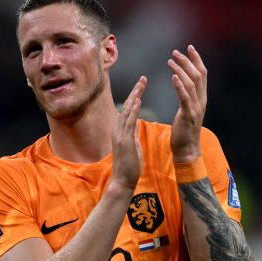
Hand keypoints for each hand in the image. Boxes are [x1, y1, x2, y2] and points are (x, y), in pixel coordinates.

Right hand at [110, 76, 145, 190]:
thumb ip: (133, 134)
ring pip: (126, 111)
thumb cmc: (129, 166)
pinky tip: (137, 100)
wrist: (123, 181)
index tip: (142, 86)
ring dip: (134, 96)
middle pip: (126, 106)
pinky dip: (132, 110)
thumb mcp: (132, 146)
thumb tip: (135, 124)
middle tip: (143, 78)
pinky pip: (128, 123)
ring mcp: (119, 135)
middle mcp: (118, 130)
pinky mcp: (123, 141)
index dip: (134, 96)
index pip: (128, 110)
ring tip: (141, 83)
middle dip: (135, 91)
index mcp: (121, 131)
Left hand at [168, 45, 207, 162]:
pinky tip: (173, 76)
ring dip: (180, 70)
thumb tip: (184, 86)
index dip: (197, 60)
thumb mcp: (188, 111)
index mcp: (202, 99)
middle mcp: (201, 101)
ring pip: (191, 83)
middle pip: (198, 75)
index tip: (189, 48)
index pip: (202, 74)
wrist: (187, 149)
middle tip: (175, 52)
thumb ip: (188, 98)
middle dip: (187, 61)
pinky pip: (185, 97)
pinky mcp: (188, 115)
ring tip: (170, 61)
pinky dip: (179, 85)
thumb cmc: (184, 131)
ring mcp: (196, 108)